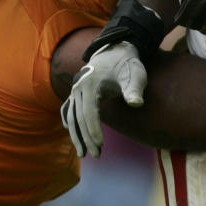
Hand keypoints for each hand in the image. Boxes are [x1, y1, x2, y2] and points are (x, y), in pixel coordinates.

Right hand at [60, 41, 146, 157]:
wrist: (116, 50)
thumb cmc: (128, 65)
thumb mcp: (135, 74)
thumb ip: (135, 89)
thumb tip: (136, 103)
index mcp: (90, 83)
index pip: (89, 111)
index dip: (93, 129)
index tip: (100, 144)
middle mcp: (78, 86)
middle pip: (79, 117)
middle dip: (86, 138)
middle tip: (96, 155)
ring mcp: (75, 89)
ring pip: (71, 116)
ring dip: (77, 135)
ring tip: (83, 154)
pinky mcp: (77, 92)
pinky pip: (68, 109)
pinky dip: (68, 121)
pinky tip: (70, 133)